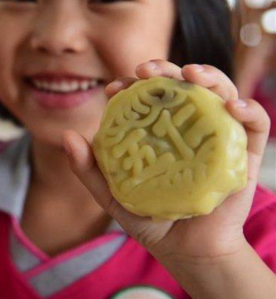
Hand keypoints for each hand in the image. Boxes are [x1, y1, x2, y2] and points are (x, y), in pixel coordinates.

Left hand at [63, 60, 270, 263]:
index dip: (132, 83)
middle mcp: (188, 125)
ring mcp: (218, 135)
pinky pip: (254, 125)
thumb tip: (67, 135)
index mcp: (159, 128)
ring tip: (193, 74)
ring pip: (220, 93)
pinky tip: (233, 107)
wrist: (186, 252)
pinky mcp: (245, 153)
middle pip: (182, 84)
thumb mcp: (112, 194)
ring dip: (210, 76)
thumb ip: (88, 168)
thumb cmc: (150, 219)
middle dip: (166, 68)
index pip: (147, 95)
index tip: (115, 86)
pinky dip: (249, 109)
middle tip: (146, 71)